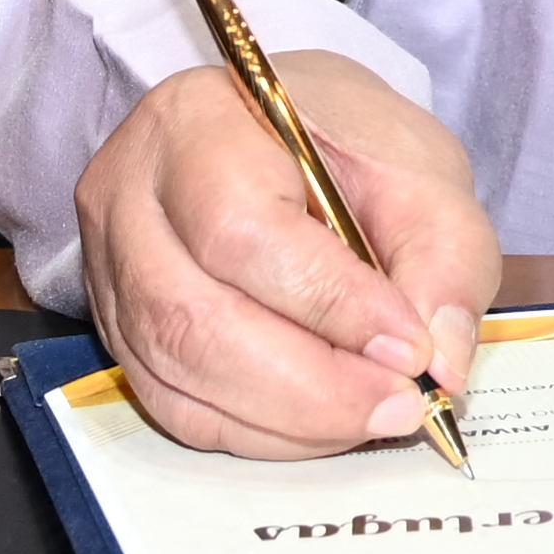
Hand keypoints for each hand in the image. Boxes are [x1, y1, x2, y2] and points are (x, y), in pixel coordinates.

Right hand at [72, 50, 502, 458]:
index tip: (410, 347)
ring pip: (181, 374)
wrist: (288, 143)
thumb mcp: (423, 172)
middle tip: (401, 403)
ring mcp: (109, 269)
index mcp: (196, 122)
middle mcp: (128, 195)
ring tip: (375, 413)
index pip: (241, 230)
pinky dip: (259, 431)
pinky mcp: (120, 332)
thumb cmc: (348, 146)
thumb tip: (440, 362)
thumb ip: (444, 258)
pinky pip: (176, 407)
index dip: (329, 304)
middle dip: (310, 384)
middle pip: (193, 318)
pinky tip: (322, 420)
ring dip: (290, 418)